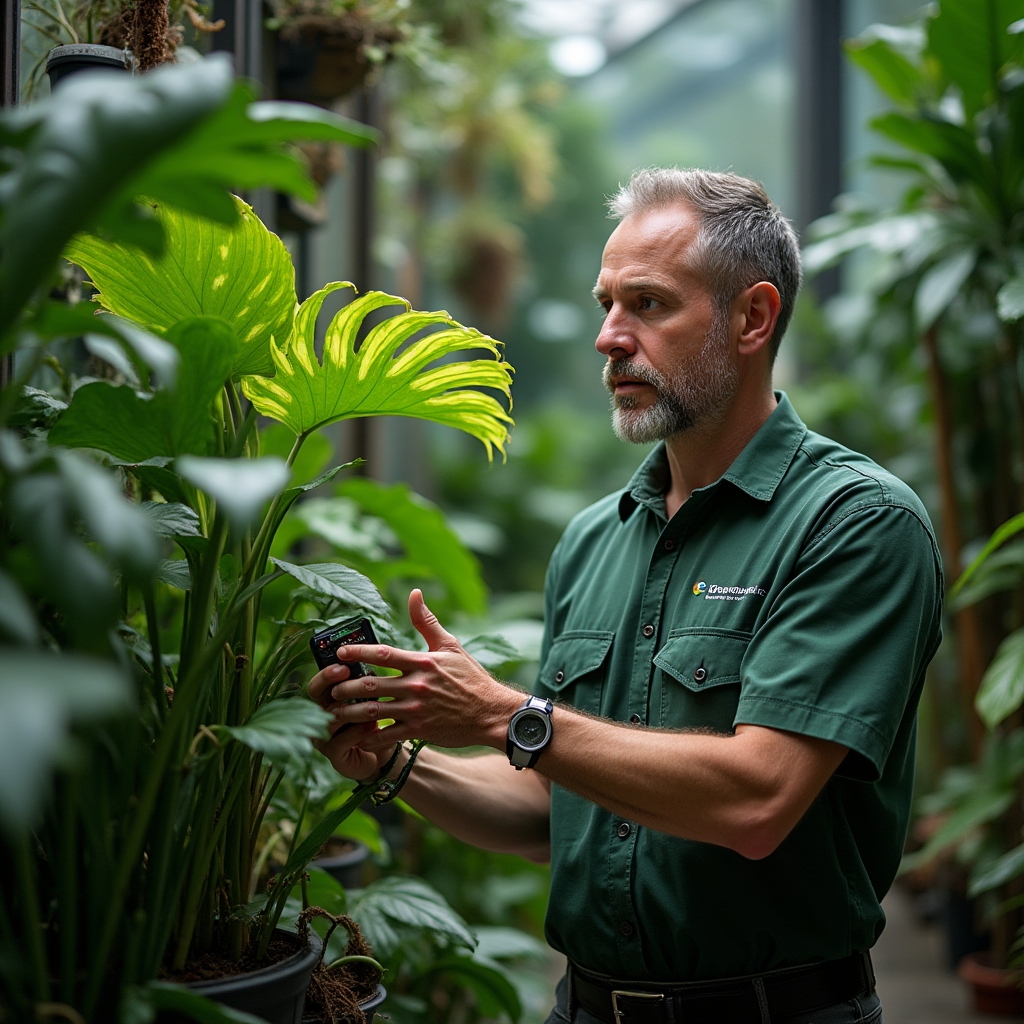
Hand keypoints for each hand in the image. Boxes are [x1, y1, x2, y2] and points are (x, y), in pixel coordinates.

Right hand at [308, 663, 392, 781]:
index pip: (320, 682)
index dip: (328, 671)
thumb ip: (367, 682)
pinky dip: (357, 731)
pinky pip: (341, 741)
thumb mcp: (372, 699)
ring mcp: (324, 737)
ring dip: (350, 707)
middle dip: (329, 680)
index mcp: (328, 700)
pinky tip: (373, 726)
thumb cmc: (376, 720)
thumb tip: (374, 655)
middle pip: (315, 695)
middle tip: (345, 670)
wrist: (383, 753)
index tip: (342, 661)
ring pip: (330, 717)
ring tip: (370, 700)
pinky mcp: (334, 755)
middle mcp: (321, 717)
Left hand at [317, 589, 522, 752]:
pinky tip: (358, 737)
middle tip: (332, 688)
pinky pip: (389, 735)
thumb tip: (413, 594)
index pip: (384, 654)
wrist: (491, 713)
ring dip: (351, 712)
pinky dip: (371, 738)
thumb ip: (426, 622)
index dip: (358, 652)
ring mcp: (418, 709)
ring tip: (335, 712)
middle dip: (347, 687)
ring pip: (375, 711)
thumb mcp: (451, 645)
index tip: (339, 652)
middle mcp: (418, 685)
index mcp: (423, 662)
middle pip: (373, 685)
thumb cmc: (471, 678)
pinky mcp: (420, 730)